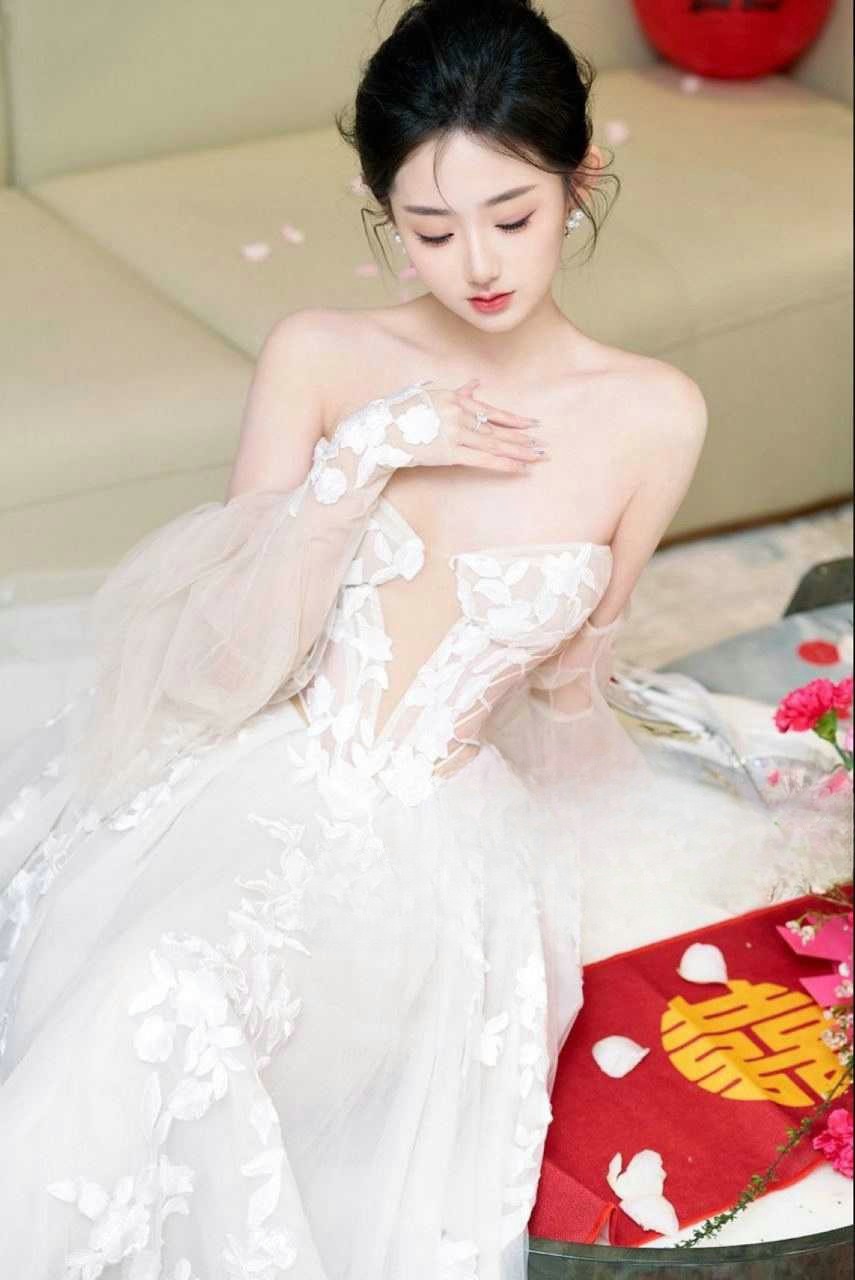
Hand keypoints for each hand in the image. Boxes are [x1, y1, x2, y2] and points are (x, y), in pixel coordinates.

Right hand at [400, 379, 548, 473]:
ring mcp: (455, 433)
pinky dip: (504, 464)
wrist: (379, 432)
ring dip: (519, 452)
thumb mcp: (428, 395)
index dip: (514, 419)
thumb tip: (476, 383)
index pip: (492, 411)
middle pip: (498, 429)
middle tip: (543, 446)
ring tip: (537, 457)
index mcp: (455, 399)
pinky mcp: (449, 452)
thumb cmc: (400, 415)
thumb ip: (456, 392)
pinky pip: (484, 459)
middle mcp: (459, 413)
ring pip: (495, 444)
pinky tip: (520, 469)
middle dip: (522, 439)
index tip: (532, 425)